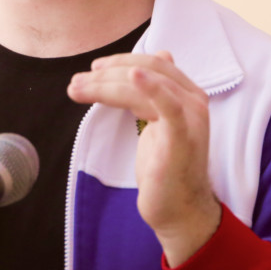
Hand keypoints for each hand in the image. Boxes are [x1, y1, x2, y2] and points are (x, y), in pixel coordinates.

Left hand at [67, 51, 221, 265]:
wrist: (179, 210)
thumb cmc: (167, 168)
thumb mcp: (159, 123)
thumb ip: (157, 93)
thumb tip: (154, 59)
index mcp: (187, 93)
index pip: (153, 63)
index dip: (121, 61)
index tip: (93, 70)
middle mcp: (193, 100)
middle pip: (146, 70)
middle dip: (107, 74)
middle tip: (77, 82)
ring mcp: (191, 117)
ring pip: (143, 87)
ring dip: (106, 85)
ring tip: (77, 89)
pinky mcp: (183, 136)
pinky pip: (169, 106)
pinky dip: (152, 88)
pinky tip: (134, 76)